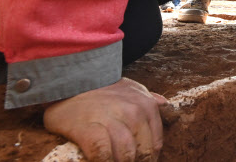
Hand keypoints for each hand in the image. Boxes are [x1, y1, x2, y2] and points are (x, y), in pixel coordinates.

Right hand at [43, 77, 168, 161]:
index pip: (155, 144)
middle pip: (142, 152)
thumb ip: (148, 98)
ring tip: (113, 161)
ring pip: (125, 154)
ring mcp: (111, 119)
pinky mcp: (89, 129)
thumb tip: (165, 103)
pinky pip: (102, 155)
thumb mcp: (130, 88)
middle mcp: (133, 112)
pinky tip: (101, 161)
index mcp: (146, 106)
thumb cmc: (102, 89)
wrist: (71, 81)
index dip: (148, 158)